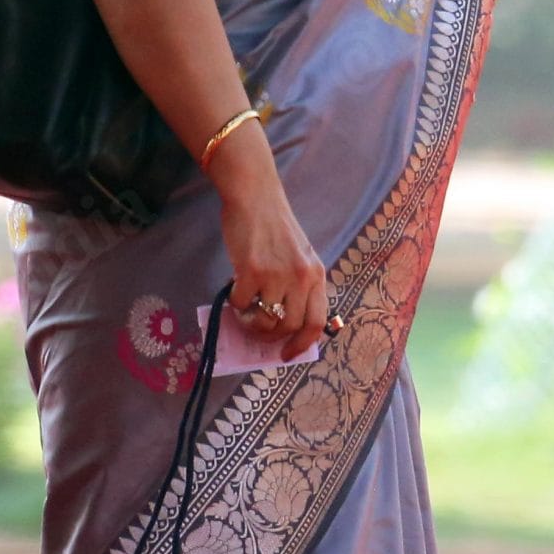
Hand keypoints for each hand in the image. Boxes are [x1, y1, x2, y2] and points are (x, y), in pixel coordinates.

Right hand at [212, 137, 331, 361]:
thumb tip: (285, 327)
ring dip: (251, 322)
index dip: (302, 344)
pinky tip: (235, 290)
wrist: (256, 198)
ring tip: (246, 308)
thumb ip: (299, 286)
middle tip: (257, 329)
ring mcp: (277, 275)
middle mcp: (302, 277)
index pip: (318, 321)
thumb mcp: (300, 257)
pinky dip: (235, 305)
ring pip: (264, 321)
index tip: (287, 355)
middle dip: (271, 336)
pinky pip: (241, 305)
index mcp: (317, 274)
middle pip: (289, 327)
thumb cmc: (276, 229)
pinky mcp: (252, 271)